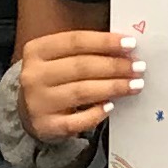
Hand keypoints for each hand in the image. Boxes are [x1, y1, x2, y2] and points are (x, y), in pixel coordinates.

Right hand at [19, 25, 144, 141]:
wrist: (29, 110)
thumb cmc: (53, 78)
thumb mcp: (59, 57)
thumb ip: (85, 50)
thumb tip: (124, 48)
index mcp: (36, 50)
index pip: (75, 41)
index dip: (105, 42)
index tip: (130, 44)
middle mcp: (33, 75)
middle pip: (81, 66)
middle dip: (114, 66)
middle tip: (138, 67)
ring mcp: (38, 102)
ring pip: (82, 92)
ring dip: (113, 87)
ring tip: (134, 84)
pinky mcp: (46, 126)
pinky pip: (76, 121)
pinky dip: (96, 113)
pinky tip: (111, 106)